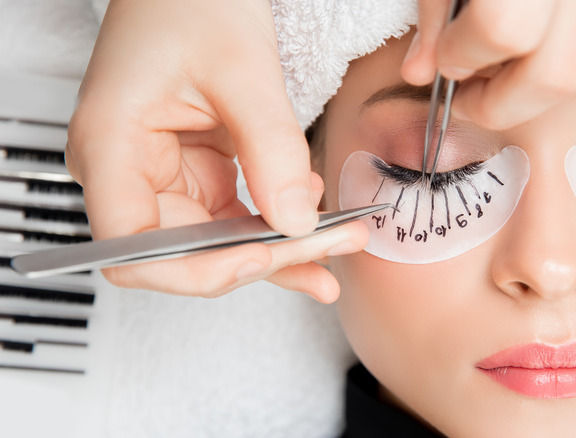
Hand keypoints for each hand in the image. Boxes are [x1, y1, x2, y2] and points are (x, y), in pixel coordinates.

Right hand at [66, 0, 361, 300]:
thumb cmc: (192, 2)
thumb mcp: (242, 70)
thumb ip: (271, 149)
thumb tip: (298, 224)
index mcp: (110, 146)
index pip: (134, 250)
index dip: (196, 269)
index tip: (261, 255)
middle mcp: (127, 171)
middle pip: (185, 253)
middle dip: (262, 259)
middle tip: (329, 254)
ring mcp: (162, 176)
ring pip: (218, 244)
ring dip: (280, 249)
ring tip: (340, 243)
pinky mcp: (195, 174)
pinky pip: (234, 219)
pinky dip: (277, 224)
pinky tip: (318, 219)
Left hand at [402, 0, 575, 128]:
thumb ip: (437, 10)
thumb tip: (420, 74)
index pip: (503, 31)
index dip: (463, 56)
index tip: (445, 59)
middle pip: (558, 72)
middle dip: (501, 99)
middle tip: (468, 90)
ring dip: (541, 91)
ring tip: (506, 70)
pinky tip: (546, 54)